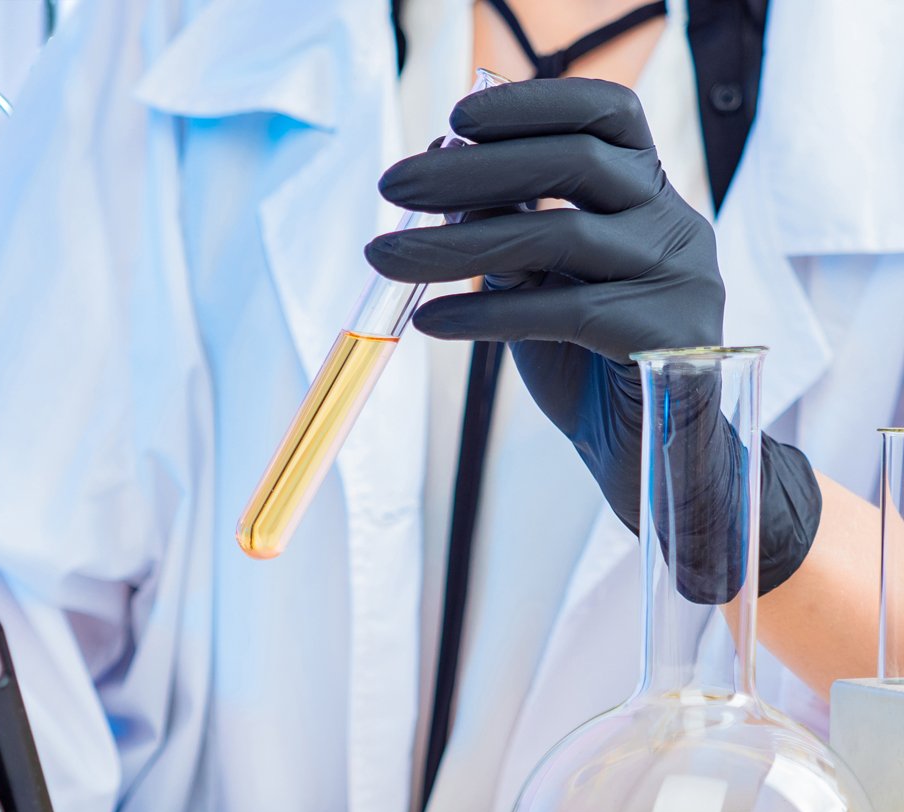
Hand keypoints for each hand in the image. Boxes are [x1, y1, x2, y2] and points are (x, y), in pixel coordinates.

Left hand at [364, 78, 817, 597]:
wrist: (648, 456)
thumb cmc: (586, 361)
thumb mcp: (535, 281)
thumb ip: (505, 224)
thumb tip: (442, 165)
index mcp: (647, 195)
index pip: (607, 115)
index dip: (536, 104)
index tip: (455, 118)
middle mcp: (675, 223)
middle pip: (577, 163)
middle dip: (473, 168)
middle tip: (390, 186)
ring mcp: (679, 277)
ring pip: (562, 236)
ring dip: (456, 244)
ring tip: (382, 259)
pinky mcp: (667, 336)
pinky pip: (565, 312)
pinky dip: (485, 313)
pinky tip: (429, 321)